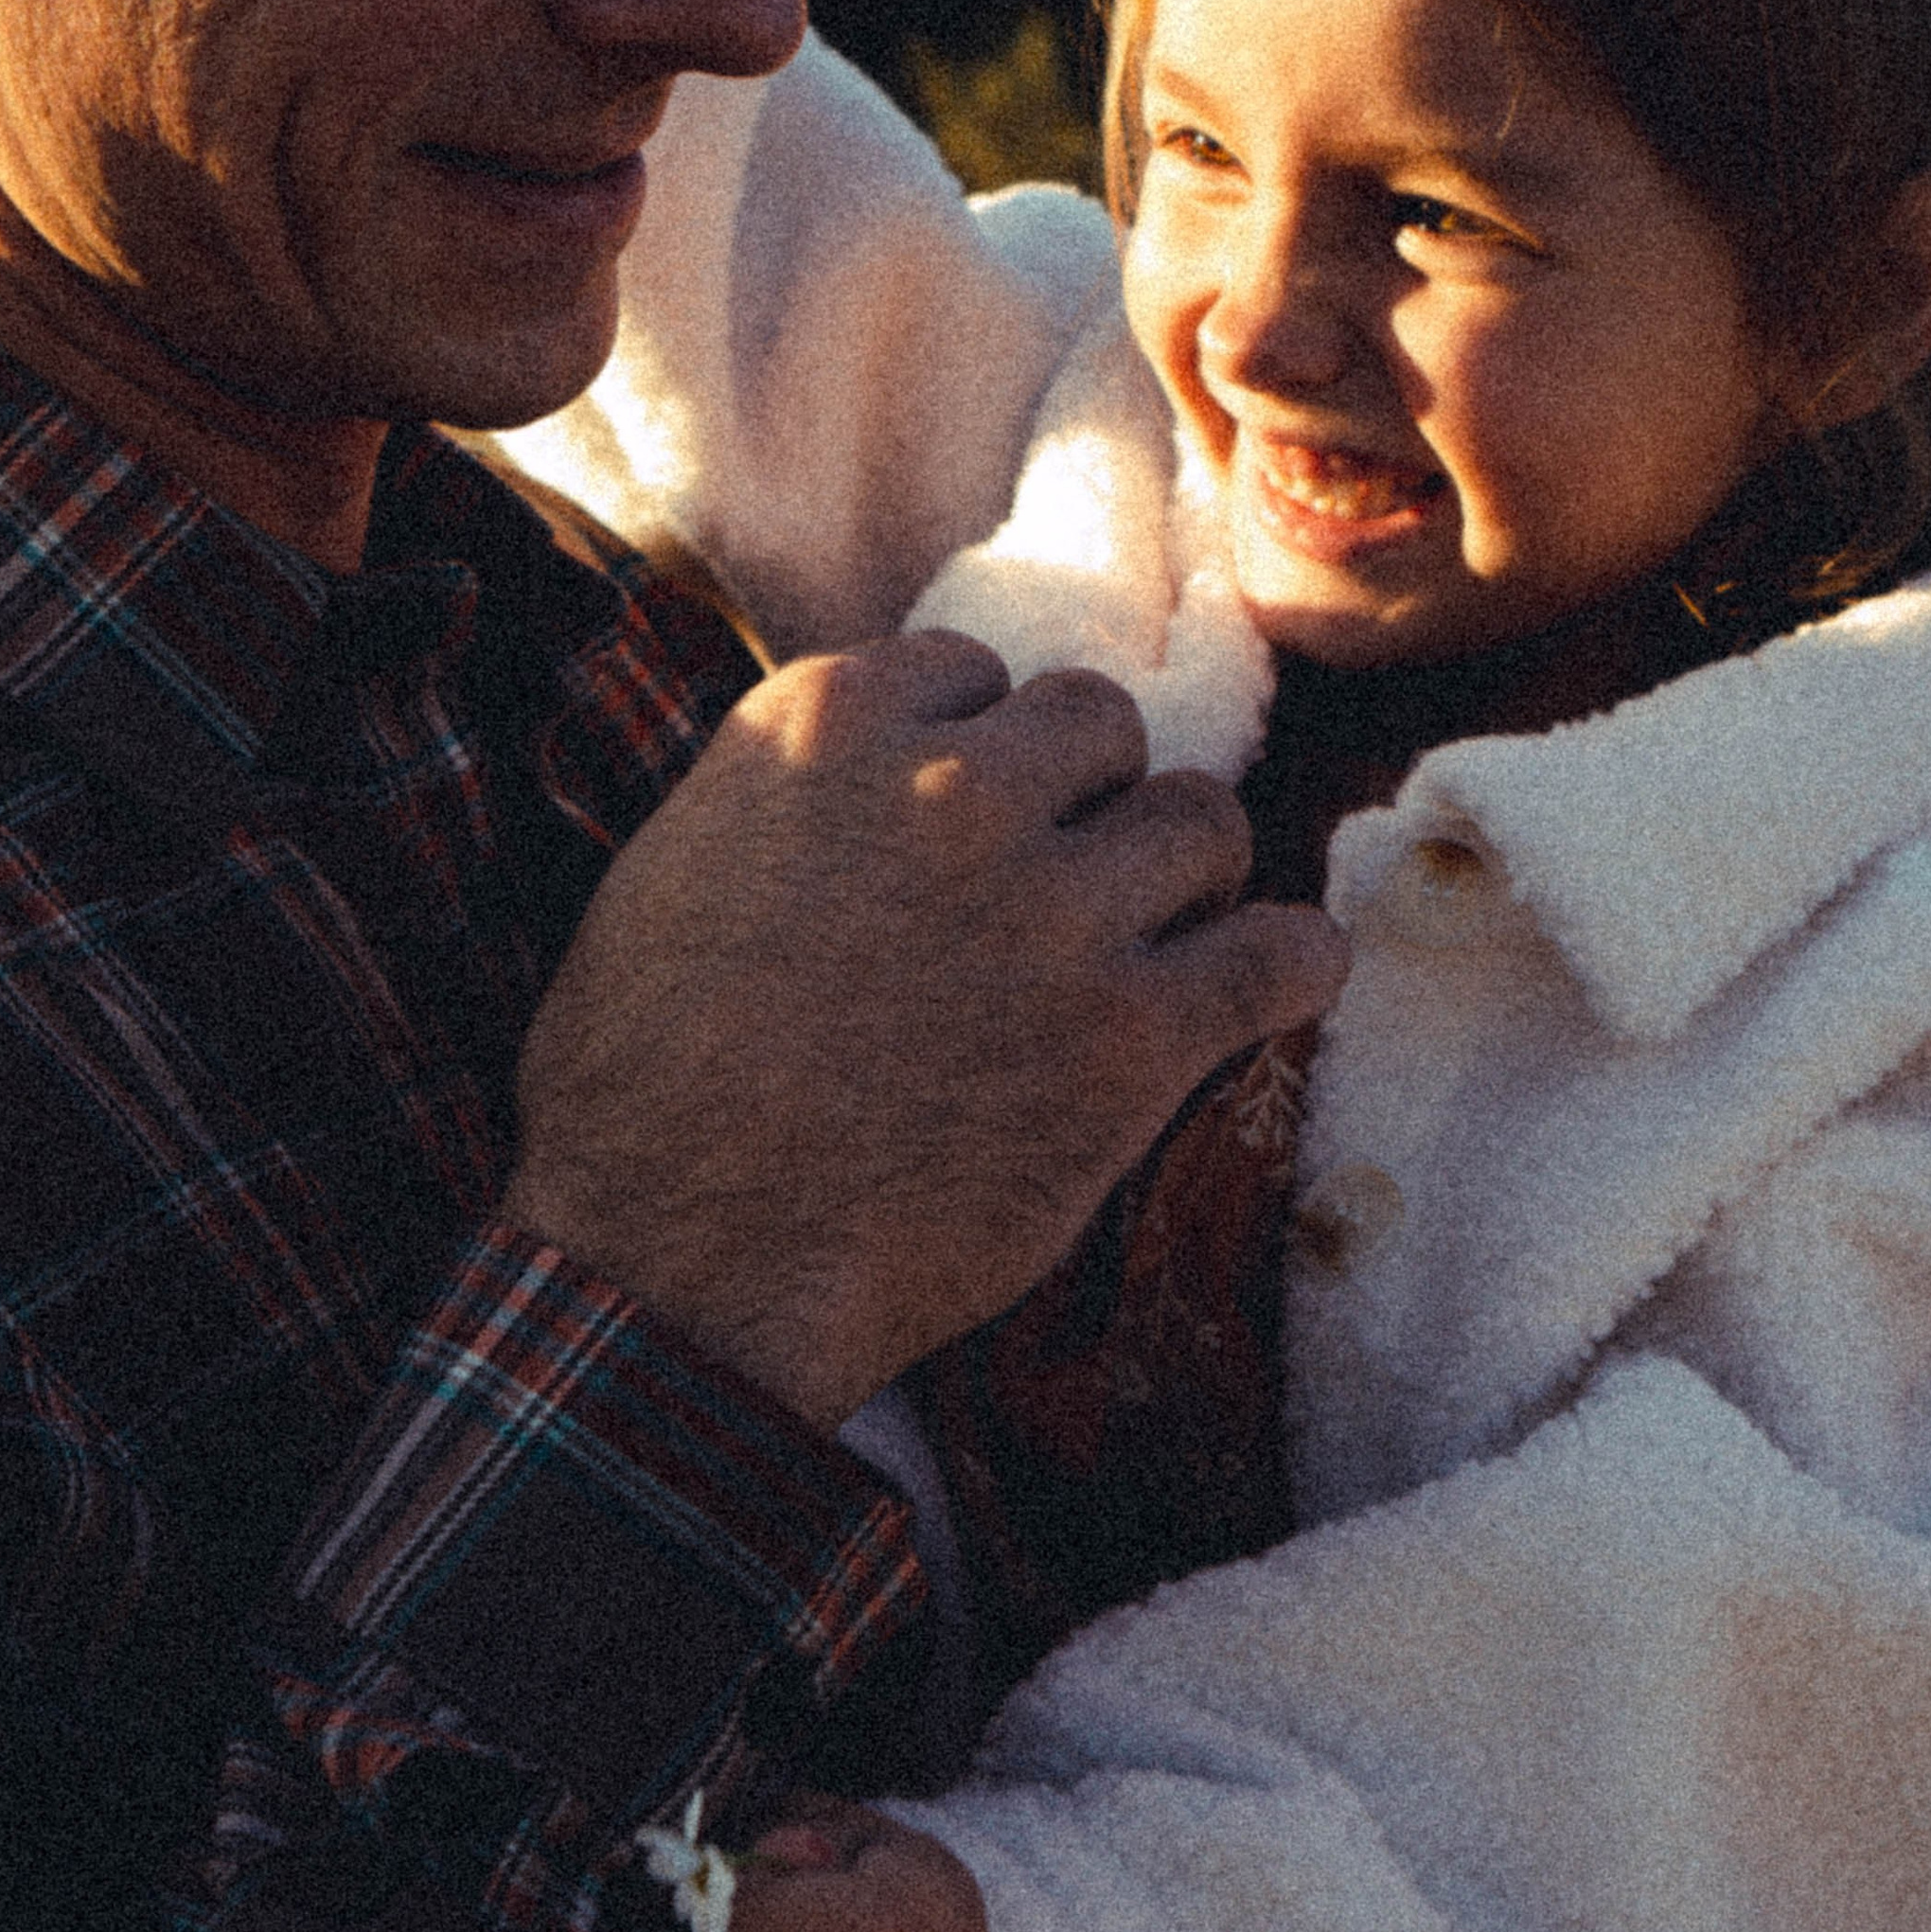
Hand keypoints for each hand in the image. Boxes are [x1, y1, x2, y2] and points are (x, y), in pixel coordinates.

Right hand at [514, 630, 1346, 1423]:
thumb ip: (796, 789)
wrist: (679, 1260)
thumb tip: (872, 774)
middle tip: (1064, 882)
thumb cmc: (637, 1085)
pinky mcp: (1132, 1037)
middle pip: (1103, 724)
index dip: (980, 749)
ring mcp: (1056, 908)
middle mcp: (955, 788)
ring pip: (1204, 819)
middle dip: (1089, 797)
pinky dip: (1293, 964)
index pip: (977, 671)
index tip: (969, 818)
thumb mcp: (677, 863)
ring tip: (1155, 939)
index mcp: (832, 724)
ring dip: (1184, 878)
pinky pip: (1283, 956)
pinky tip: (1282, 977)